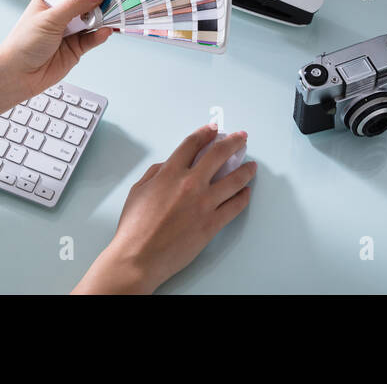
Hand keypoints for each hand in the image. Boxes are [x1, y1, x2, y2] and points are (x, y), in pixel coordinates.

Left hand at [0, 0, 111, 97]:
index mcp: (49, 1)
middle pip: (85, 4)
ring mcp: (69, 32)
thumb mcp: (50, 18)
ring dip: (102, 18)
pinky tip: (105, 31)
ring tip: (112, 14)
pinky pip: (92, 39)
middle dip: (98, 2)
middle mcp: (60, 15)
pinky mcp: (76, 49)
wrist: (17, 76)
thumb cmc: (23, 44)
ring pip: (91, 21)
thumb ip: (75, 5)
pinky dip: (100, 35)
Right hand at [73, 125, 254, 293]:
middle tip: (241, 137)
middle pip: (219, 154)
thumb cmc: (134, 228)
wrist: (138, 257)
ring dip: (246, 169)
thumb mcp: (138, 191)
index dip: (205, 133)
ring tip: (252, 165)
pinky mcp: (212, 224)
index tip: (214, 129)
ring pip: (234, 179)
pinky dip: (243, 197)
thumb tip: (169, 165)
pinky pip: (235, 206)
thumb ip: (156, 173)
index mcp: (170, 173)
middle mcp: (190, 184)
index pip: (193, 144)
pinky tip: (246, 192)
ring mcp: (204, 204)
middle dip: (233, 142)